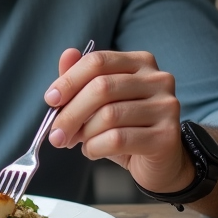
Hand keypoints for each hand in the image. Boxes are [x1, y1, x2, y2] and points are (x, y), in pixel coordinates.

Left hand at [44, 49, 195, 194]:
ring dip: (83, 133)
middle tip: (55, 133)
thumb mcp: (101, 103)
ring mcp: (166, 106)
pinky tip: (92, 151)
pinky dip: (95, 147)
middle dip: (70, 112)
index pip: (98, 61)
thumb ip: (82, 78)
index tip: (51, 100)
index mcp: (140, 62)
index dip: (69, 80)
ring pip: (109, 115)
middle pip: (101, 87)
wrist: (160, 162)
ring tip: (77, 143)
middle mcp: (158, 79)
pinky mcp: (166, 136)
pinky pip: (118, 139)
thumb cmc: (126, 128)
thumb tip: (66, 55)